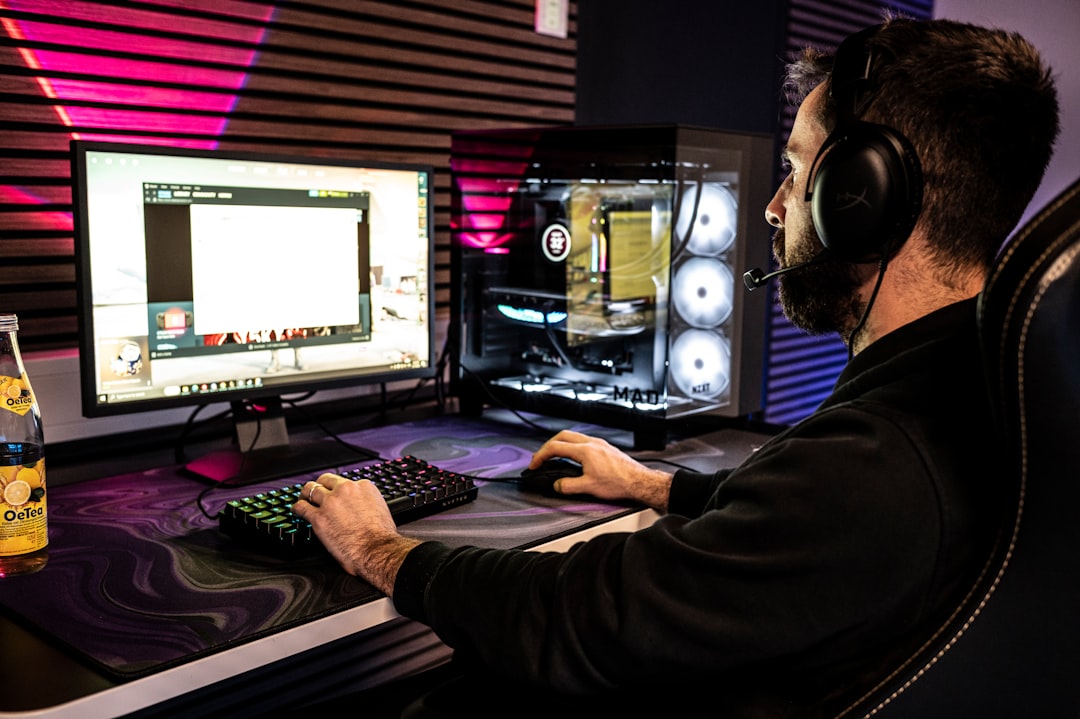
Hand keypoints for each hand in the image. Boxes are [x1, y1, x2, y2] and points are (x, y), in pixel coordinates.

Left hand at [292, 474, 420, 594]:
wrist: (376, 549)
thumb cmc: (381, 535)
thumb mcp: (379, 508)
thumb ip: (367, 502)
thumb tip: (362, 508)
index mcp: (363, 487)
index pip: (345, 481)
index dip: (338, 489)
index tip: (335, 494)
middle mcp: (346, 490)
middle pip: (325, 480)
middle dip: (320, 486)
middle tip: (316, 492)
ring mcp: (331, 502)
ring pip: (310, 489)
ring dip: (306, 495)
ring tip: (303, 499)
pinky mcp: (319, 517)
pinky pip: (302, 507)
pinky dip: (298, 509)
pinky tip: (297, 511)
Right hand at [528, 430, 672, 511]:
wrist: (639, 481)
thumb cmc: (619, 483)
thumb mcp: (589, 487)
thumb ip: (568, 486)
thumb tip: (557, 485)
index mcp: (585, 450)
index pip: (555, 448)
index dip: (541, 456)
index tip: (535, 464)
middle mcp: (592, 443)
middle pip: (562, 436)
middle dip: (548, 446)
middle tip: (541, 457)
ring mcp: (599, 444)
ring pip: (573, 437)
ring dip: (560, 444)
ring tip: (554, 456)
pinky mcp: (605, 448)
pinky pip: (583, 441)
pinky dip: (572, 446)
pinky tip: (574, 457)